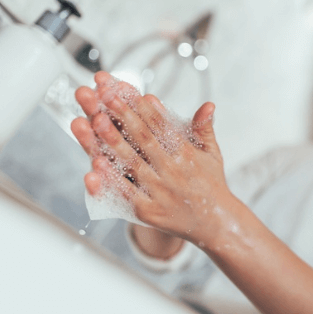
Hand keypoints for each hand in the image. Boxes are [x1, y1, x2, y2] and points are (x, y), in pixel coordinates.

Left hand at [71, 71, 237, 245]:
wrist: (216, 224)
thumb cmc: (212, 185)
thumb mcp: (213, 155)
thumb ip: (205, 129)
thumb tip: (209, 104)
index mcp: (187, 154)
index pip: (161, 126)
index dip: (142, 107)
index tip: (125, 89)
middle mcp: (173, 171)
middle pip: (144, 140)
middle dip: (124, 116)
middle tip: (105, 96)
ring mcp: (160, 192)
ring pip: (133, 163)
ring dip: (114, 142)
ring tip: (96, 121)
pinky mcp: (149, 212)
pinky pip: (127, 194)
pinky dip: (112, 179)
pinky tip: (96, 165)